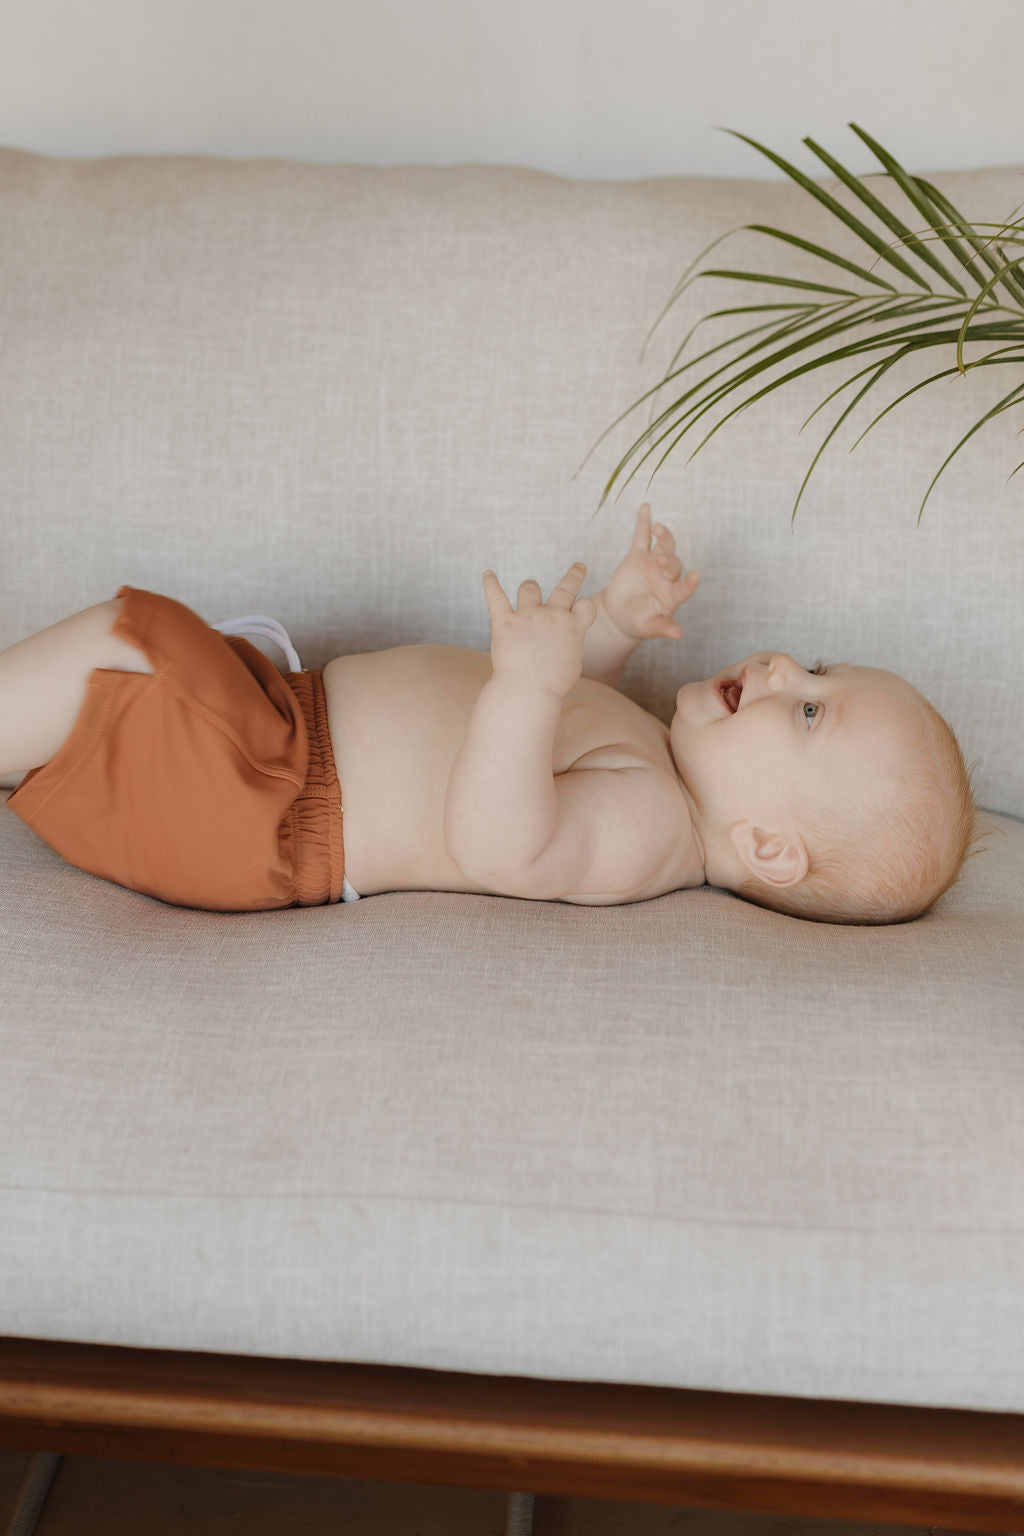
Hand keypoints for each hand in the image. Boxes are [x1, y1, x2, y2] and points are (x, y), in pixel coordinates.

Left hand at [482, 561, 595, 697]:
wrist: (528, 690)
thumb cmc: (551, 685)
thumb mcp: (571, 664)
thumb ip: (568, 645)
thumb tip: (561, 641)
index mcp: (573, 628)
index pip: (586, 606)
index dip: (583, 607)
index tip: (579, 610)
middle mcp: (552, 616)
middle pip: (566, 588)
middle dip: (574, 576)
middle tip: (579, 567)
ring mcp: (527, 616)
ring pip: (530, 588)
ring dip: (530, 588)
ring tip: (530, 589)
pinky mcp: (504, 622)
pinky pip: (496, 596)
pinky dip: (490, 583)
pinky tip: (487, 574)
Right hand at [601, 504, 698, 642]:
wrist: (618, 614)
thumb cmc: (637, 623)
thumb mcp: (648, 627)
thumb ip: (662, 628)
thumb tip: (679, 634)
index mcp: (672, 595)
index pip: (684, 588)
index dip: (690, 582)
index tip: (696, 575)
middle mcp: (667, 577)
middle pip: (673, 564)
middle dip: (669, 561)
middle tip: (661, 562)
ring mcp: (653, 564)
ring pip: (664, 546)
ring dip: (663, 536)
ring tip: (659, 529)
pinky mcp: (638, 556)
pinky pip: (642, 537)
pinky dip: (644, 523)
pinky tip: (646, 507)